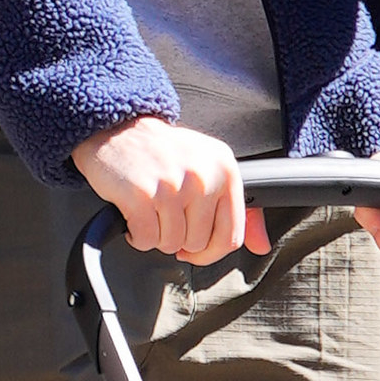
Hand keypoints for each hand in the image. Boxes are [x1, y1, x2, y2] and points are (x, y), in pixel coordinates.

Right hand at [72, 116, 263, 264]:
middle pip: (198, 243)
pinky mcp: (141, 195)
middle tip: (165, 217)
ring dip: (156, 236)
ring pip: (170, 243)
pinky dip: (137, 236)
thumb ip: (242, 209)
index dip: (211, 251)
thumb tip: (261, 246)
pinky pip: (145, 240)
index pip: (231, 235)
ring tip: (150, 212)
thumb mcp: (210, 170)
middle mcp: (202, 176)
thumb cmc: (164, 152)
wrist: (118, 129)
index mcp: (225, 170)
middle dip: (178, 239)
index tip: (196, 248)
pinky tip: (135, 215)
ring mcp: (171, 186)